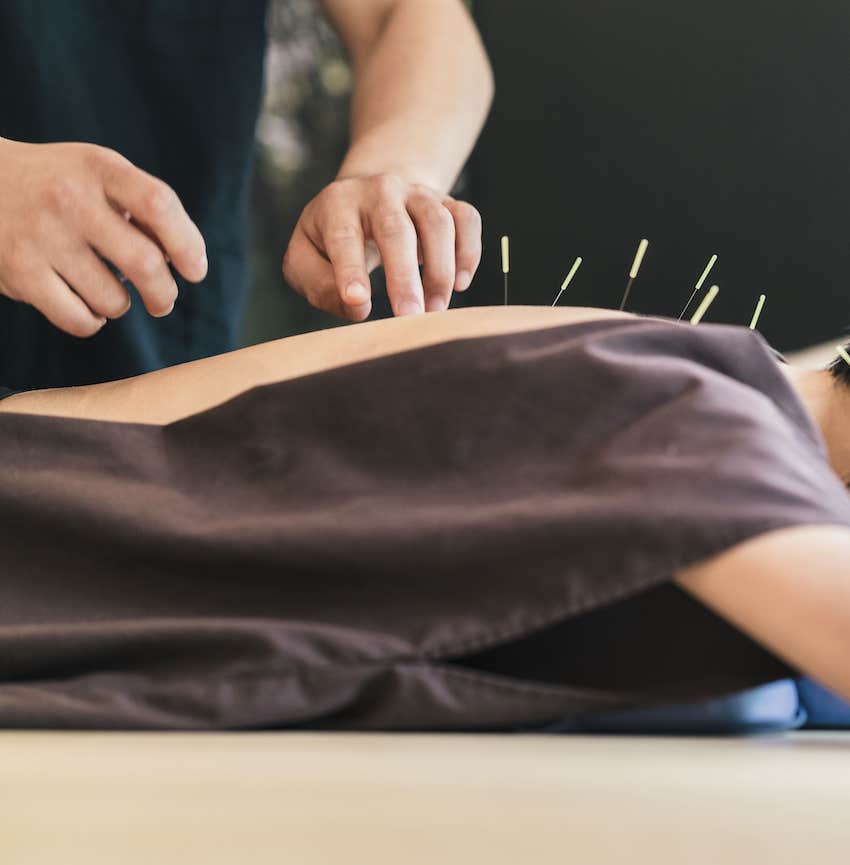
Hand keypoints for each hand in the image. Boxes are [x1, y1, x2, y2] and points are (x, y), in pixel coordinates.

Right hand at [0, 139, 207, 336]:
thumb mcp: (97, 175)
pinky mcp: (20, 271)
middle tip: (162, 302)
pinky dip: (92, 322)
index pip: (158, 204)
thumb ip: (142, 209)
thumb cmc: (58, 187)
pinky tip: (85, 305)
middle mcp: (69, 198)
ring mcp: (42, 235)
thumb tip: (186, 261)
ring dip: (120, 305)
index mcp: (99, 167)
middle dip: (163, 294)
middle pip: (144, 262)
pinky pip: (80, 319)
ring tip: (107, 291)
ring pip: (113, 299)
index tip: (195, 271)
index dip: (187, 244)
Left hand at [282, 173, 481, 319]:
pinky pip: (467, 219)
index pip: (344, 236)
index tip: (358, 302)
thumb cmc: (330, 241)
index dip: (351, 270)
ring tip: (434, 309)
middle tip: (410, 318)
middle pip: (396, 229)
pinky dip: (469, 253)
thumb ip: (319, 285)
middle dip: (404, 277)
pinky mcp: (446, 202)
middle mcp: (380, 190)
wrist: (368, 197)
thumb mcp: (306, 260)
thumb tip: (357, 307)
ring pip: (438, 223)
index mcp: (338, 203)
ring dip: (440, 271)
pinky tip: (459, 284)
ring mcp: (417, 193)